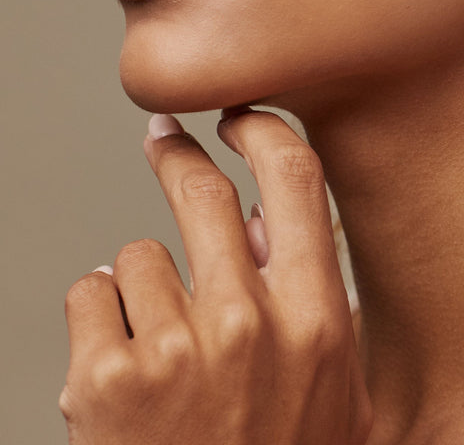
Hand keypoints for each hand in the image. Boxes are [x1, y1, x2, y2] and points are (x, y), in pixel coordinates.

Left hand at [60, 109, 372, 444]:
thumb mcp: (331, 389)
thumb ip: (316, 298)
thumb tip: (270, 220)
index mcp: (314, 316)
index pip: (294, 177)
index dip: (263, 129)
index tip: (241, 115)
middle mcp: (249, 322)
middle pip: (203, 190)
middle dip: (177, 154)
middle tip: (164, 138)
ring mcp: (175, 348)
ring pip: (139, 252)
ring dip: (141, 283)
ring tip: (155, 344)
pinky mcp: (103, 379)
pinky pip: (91, 291)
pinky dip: (97, 318)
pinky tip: (115, 366)